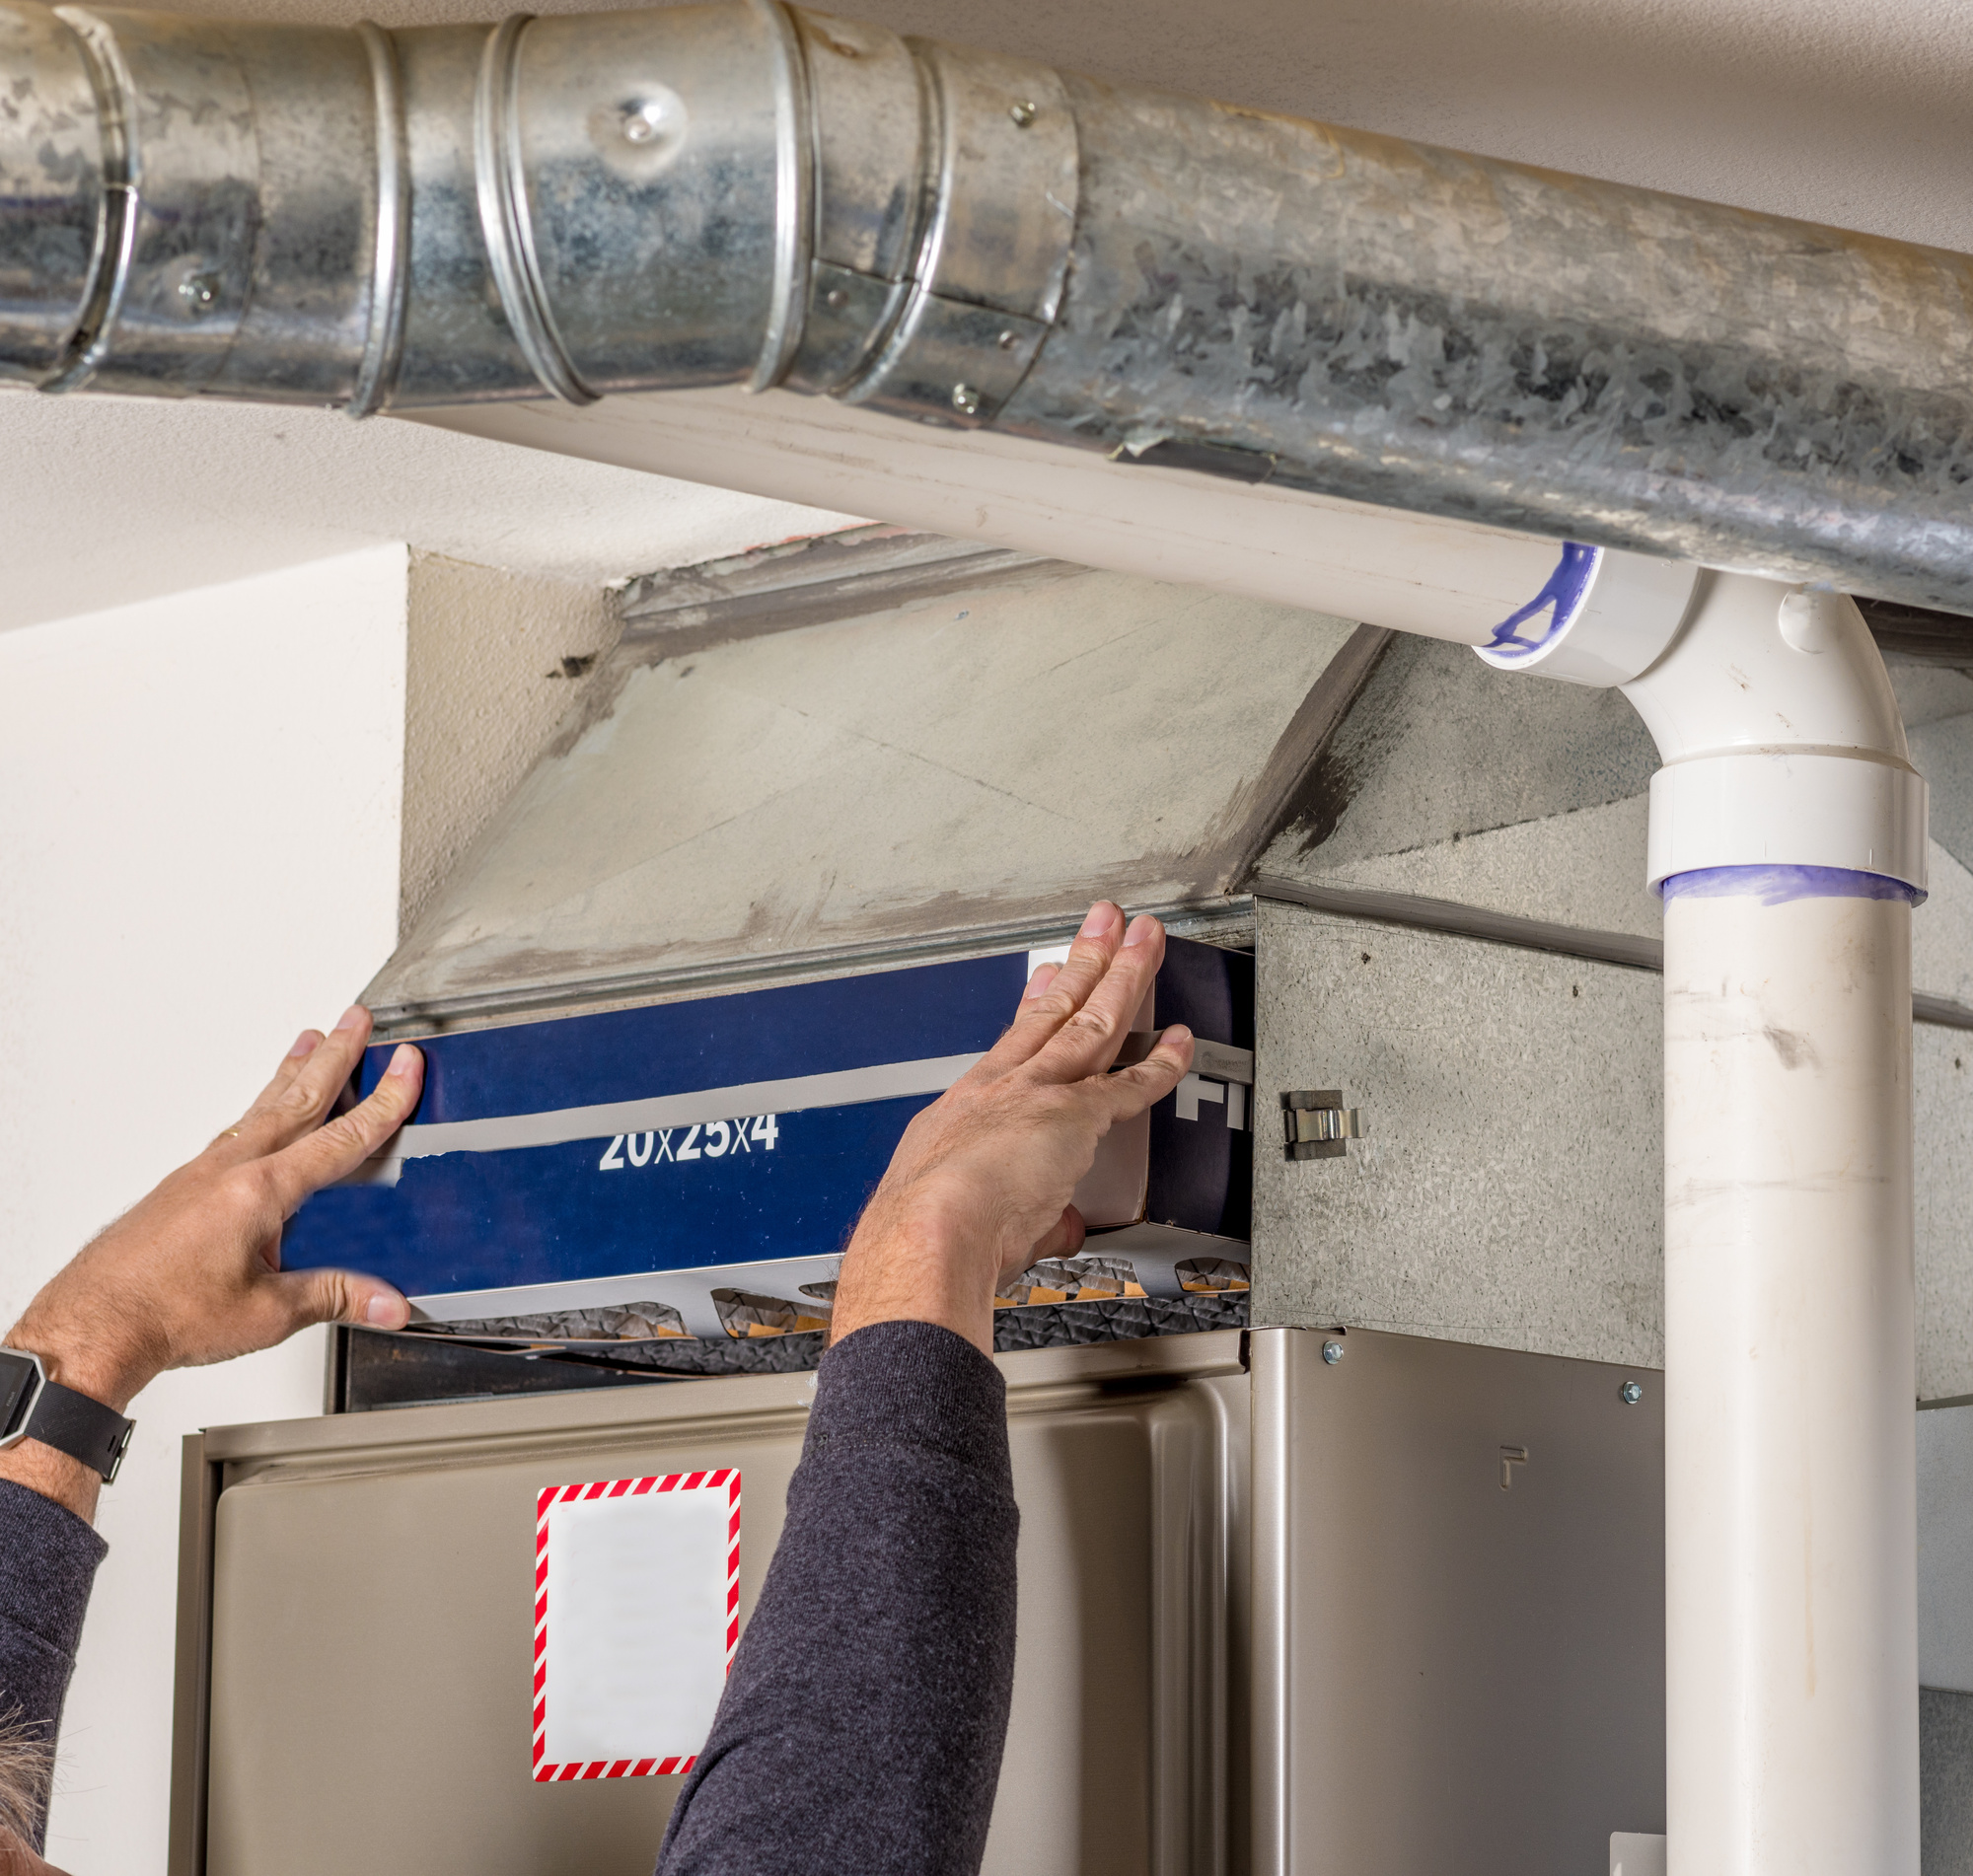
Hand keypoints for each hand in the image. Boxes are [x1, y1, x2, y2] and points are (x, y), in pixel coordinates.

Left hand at [1, 1008, 422, 1517]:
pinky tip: (263, 1114)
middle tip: (357, 1020)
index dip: (382, 1101)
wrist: (94, 1322)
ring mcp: (202, 1173)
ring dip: (293, 1072)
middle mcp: (230, 1170)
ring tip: (312, 1042)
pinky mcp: (183, 1186)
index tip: (404, 1065)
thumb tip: (389, 1303)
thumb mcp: (267, 1313)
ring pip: (261, 1108)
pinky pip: (235, 1130)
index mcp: (260, 1192)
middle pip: (297, 1099)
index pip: (339, 1139)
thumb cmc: (164, 1314)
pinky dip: (259, 1107)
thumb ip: (335, 1298)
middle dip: (336, 1056)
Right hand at [829, 903, 1193, 1354]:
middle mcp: (1002, 1087)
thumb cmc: (924, 1235)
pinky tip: (1181, 1041)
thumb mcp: (964, 1207)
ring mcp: (1039, 1094)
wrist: (928, 1231)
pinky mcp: (1073, 1116)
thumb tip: (1053, 1225)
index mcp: (967, 1108)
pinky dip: (1161, 1063)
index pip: (1013, 1042)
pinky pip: (1130, 1085)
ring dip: (1124, 976)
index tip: (1050, 976)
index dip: (1038, 1003)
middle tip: (1105, 925)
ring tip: (1144, 939)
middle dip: (1085, 962)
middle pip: (1055, 1011)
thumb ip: (1028, 1214)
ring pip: (1092, 1022)